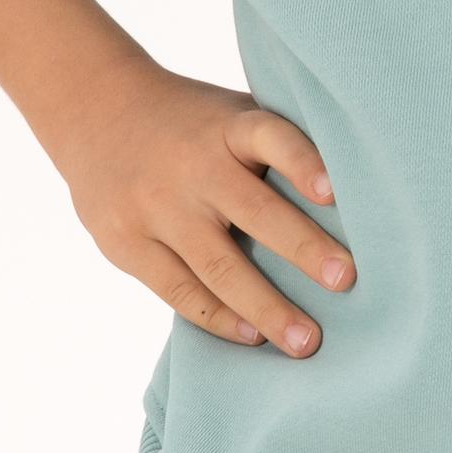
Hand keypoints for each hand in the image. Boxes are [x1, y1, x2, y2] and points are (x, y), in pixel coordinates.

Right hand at [56, 66, 353, 354]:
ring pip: (217, 265)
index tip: (336, 192)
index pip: (271, 138)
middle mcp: (193, 166)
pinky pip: (178, 289)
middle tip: (346, 281)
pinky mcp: (127, 243)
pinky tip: (253, 336)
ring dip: (266, 306)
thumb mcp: (231, 112)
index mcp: (228, 127)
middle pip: (253, 211)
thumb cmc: (192, 123)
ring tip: (306, 341)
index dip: (303, 162)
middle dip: (302, 248)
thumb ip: (276, 145)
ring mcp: (156, 206)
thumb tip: (358, 192)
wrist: (93, 111)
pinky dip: (218, 317)